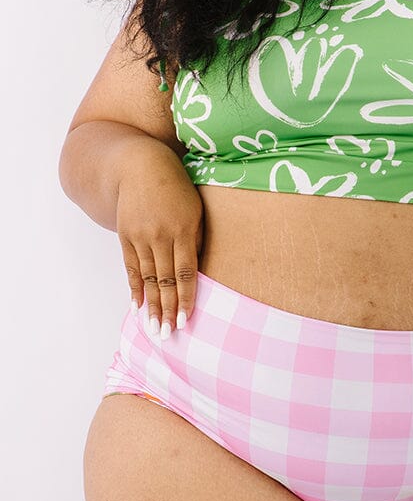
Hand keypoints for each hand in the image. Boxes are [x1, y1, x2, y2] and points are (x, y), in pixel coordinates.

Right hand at [116, 145, 203, 339]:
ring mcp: (140, 236)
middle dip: (167, 309)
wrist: (139, 165)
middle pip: (164, 280)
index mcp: (183, 229)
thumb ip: (196, 239)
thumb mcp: (195, 208)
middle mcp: (160, 236)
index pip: (185, 272)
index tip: (186, 320)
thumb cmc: (176, 186)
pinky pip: (130, 266)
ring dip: (151, 305)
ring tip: (153, 328)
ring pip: (146, 278)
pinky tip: (137, 305)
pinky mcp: (125, 235)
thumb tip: (199, 271)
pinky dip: (134, 287)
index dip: (186, 298)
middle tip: (167, 335)